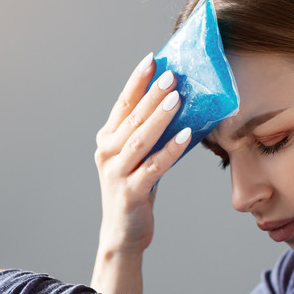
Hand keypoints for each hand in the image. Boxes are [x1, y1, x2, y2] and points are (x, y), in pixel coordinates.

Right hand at [91, 53, 190, 293]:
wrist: (123, 234)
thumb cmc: (136, 189)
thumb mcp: (139, 158)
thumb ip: (149, 134)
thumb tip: (179, 103)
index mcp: (107, 140)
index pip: (123, 104)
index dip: (137, 81)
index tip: (152, 60)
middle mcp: (106, 153)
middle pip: (132, 118)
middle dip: (152, 94)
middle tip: (171, 74)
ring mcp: (116, 173)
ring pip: (140, 139)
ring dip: (159, 117)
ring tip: (178, 98)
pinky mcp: (130, 192)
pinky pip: (153, 167)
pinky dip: (170, 150)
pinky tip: (186, 135)